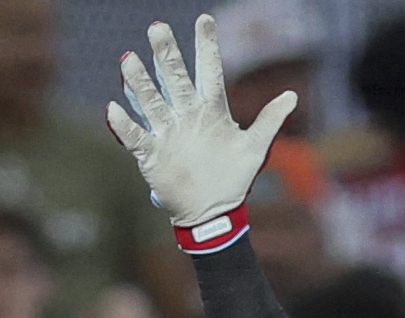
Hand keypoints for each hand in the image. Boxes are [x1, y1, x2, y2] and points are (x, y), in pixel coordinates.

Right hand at [107, 17, 297, 229]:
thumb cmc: (234, 178)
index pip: (208, 70)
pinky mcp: (152, 154)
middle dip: (166, 54)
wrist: (213, 212)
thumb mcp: (255, 148)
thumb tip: (292, 95)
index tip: (204, 19)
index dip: (206, 46)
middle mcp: (187, 115)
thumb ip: (270, 120)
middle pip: (174, 79)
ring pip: (151, 102)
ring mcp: (168, 133)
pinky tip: (113, 109)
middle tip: (157, 27)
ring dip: (140, 82)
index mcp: (212, 110)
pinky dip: (125, 125)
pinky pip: (136, 137)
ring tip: (128, 59)